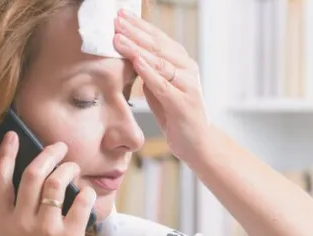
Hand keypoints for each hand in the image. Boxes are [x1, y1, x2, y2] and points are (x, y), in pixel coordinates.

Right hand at [0, 132, 96, 235]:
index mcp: (1, 223)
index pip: (0, 180)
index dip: (6, 154)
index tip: (13, 137)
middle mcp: (20, 222)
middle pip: (31, 174)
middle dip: (46, 154)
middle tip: (58, 147)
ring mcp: (45, 229)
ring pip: (56, 183)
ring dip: (67, 169)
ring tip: (73, 168)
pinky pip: (79, 203)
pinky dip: (85, 193)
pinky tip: (87, 193)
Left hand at [113, 9, 209, 162]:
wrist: (196, 143)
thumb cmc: (174, 113)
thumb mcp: (158, 86)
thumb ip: (148, 69)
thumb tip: (126, 51)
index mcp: (182, 62)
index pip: (158, 38)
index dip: (139, 25)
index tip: (121, 14)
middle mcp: (188, 69)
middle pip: (158, 45)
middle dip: (135, 31)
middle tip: (116, 21)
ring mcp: (188, 86)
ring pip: (160, 62)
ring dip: (137, 48)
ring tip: (119, 39)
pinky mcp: (184, 104)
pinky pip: (163, 84)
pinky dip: (149, 72)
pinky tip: (136, 61)